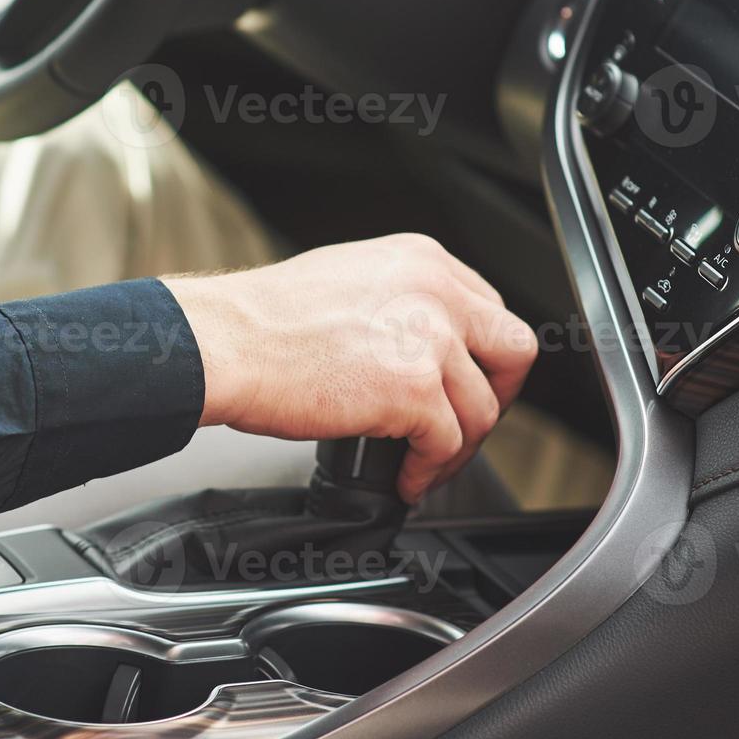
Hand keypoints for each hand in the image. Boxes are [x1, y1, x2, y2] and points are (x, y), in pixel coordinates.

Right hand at [164, 234, 538, 503]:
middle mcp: (436, 291)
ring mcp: (430, 340)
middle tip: (466, 425)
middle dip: (496, 397)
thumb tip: (419, 341)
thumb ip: (399, 300)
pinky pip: (447, 444)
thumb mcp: (351, 279)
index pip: (490, 309)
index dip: (483, 358)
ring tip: (424, 464)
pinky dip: (428, 471)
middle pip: (513, 352)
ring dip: (457, 448)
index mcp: (423, 261)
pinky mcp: (414, 390)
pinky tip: (403, 477)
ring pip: (483, 410)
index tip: (466, 384)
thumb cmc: (263, 321)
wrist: (225, 343)